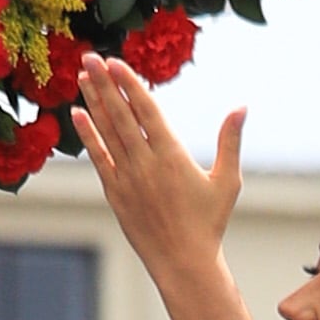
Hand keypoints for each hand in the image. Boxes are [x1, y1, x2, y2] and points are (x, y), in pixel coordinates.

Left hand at [78, 60, 244, 278]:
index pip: (146, 110)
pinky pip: (98, 158)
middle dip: (105, 84)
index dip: (129, 84)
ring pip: (106, 132)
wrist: (183, 262)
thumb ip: (230, 141)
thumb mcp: (227, 180)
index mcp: (172, 156)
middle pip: (121, 115)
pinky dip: (88, 136)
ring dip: (93, 102)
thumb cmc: (209, 222)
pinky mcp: (115, 193)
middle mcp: (145, 163)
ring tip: (82, 76)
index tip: (115, 62)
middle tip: (89, 57)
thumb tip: (241, 106)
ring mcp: (127, 178)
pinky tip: (78, 114)